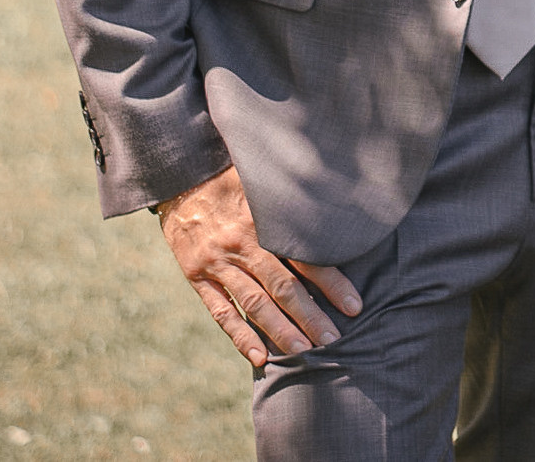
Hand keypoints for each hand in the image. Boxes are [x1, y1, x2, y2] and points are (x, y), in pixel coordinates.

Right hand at [156, 166, 361, 366]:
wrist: (180, 178)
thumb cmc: (233, 177)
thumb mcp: (264, 179)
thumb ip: (294, 197)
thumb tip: (338, 198)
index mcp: (265, 219)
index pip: (306, 257)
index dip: (332, 284)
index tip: (353, 306)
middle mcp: (242, 243)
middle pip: (283, 287)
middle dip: (310, 316)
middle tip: (333, 339)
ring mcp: (218, 263)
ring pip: (255, 303)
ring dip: (281, 330)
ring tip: (304, 351)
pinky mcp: (198, 277)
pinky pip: (221, 311)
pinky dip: (240, 336)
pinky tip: (258, 357)